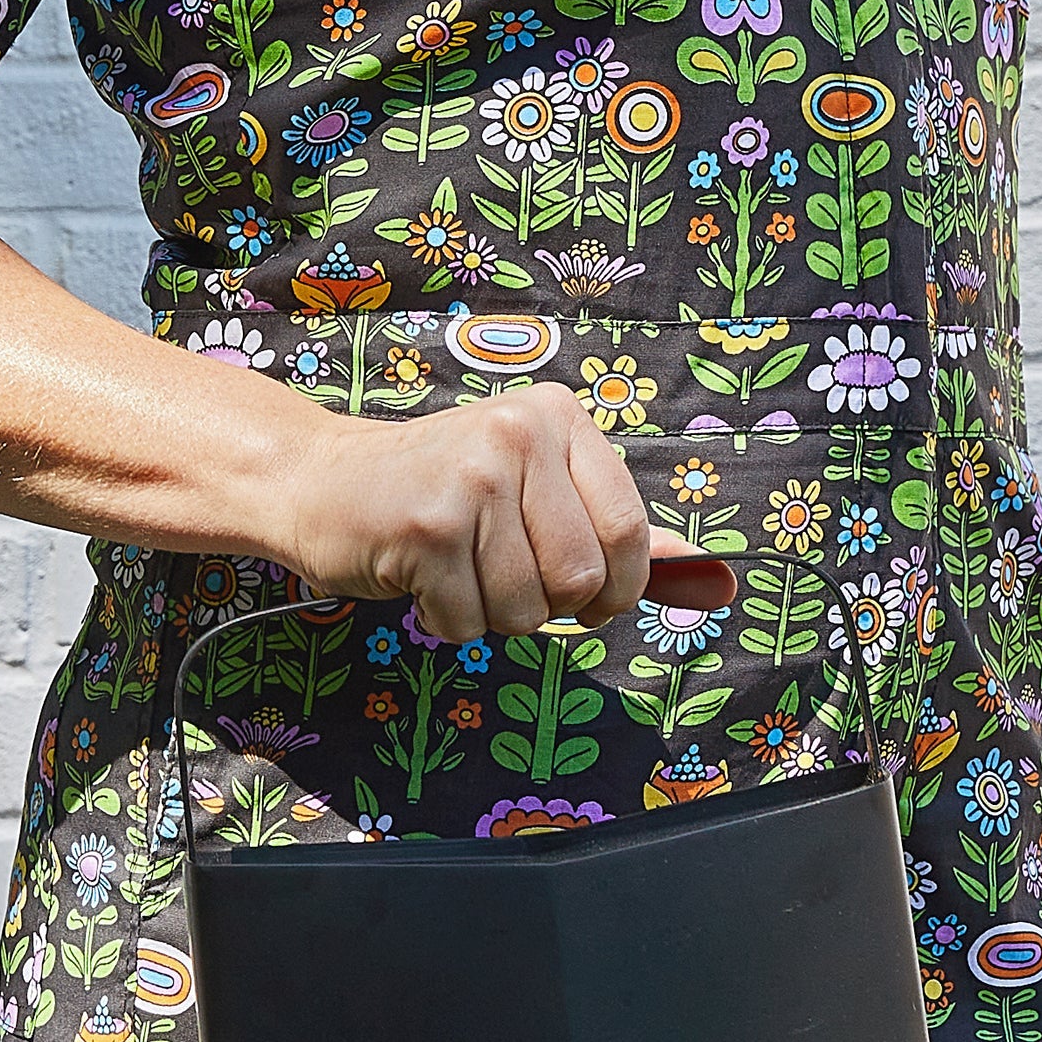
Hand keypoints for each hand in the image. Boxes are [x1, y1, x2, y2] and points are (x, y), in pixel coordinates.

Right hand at [269, 386, 661, 642]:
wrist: (322, 483)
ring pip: (526, 609)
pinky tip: (422, 577)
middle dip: (545, 605)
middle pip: (579, 581)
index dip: (616, 588)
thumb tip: (719, 580)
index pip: (630, 533)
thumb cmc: (442, 497)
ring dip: (492, 615)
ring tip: (458, 572)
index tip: (587, 596)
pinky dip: (447, 620)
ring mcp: (471, 479)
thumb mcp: (540, 495)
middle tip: (502, 578)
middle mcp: (519, 435)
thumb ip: (625, 538)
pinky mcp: (427, 527)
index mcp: (559, 419)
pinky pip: (470, 622)